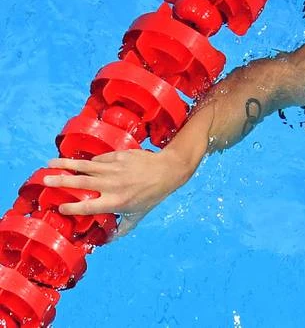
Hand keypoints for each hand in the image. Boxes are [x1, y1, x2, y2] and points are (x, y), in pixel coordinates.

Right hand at [43, 148, 192, 236]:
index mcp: (116, 202)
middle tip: (44, 180)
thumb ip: (122, 228)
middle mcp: (112, 185)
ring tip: (49, 164)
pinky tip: (77, 162)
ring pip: (86, 167)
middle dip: (61, 181)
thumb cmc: (152, 195)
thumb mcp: (138, 215)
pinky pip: (99, 160)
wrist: (167, 170)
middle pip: (82, 184)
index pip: (89, 206)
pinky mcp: (119, 156)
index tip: (60, 207)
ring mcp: (115, 169)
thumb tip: (108, 241)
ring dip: (66, 165)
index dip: (73, 207)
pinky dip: (88, 162)